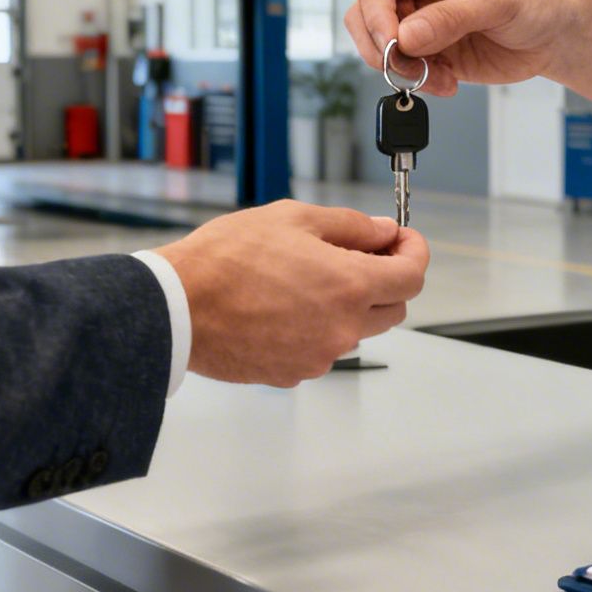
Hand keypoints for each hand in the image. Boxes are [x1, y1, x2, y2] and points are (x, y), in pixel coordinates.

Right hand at [157, 201, 428, 385]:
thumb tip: (382, 231)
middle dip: (386, 279)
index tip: (403, 241)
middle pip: (393, 308)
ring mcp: (319, 356)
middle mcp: (343, 328)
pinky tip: (283, 306)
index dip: (414, 252)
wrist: (178, 307)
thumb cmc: (225, 260)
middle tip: (360, 255)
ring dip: (347, 306)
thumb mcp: (293, 218)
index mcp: (350, 286)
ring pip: (355, 330)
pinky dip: (316, 328)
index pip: (412, 275)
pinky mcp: (294, 374)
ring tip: (304, 280)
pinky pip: (321, 349)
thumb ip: (350, 226)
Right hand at [344, 0, 584, 96]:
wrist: (555, 33)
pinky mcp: (428, 52)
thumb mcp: (495, 1)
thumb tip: (408, 34)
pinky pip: (402, 71)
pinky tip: (447, 82)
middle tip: (408, 64)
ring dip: (401, 69)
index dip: (376, 13)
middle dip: (382, 46)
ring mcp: (418, 22)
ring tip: (436, 76)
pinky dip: (419, 82)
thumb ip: (450, 17)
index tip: (392, 41)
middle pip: (366, 16)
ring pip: (379, 48)